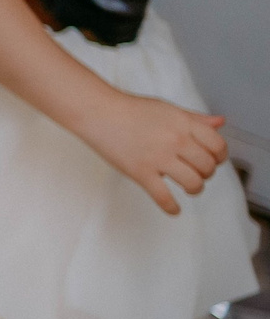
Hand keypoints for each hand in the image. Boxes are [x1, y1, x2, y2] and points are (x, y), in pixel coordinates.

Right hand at [76, 90, 228, 214]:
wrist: (97, 112)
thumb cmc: (130, 109)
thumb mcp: (168, 109)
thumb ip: (195, 118)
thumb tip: (220, 123)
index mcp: (184, 124)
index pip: (218, 146)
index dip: (219, 156)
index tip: (213, 160)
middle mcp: (176, 140)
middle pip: (207, 167)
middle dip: (206, 173)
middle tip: (197, 173)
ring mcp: (158, 157)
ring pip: (192, 183)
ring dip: (194, 189)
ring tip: (188, 187)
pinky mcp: (141, 172)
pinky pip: (164, 197)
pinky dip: (172, 207)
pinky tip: (174, 209)